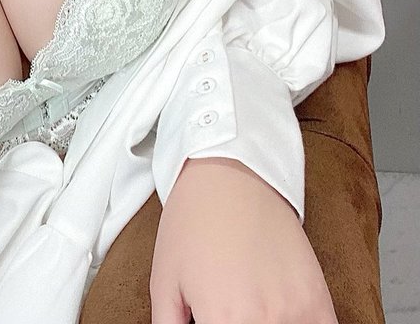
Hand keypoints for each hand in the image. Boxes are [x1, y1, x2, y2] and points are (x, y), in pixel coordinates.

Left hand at [149, 156, 337, 323]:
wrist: (229, 173)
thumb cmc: (192, 222)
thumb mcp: (164, 282)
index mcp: (222, 321)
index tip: (212, 323)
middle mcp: (263, 322)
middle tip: (230, 315)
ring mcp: (297, 313)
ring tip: (253, 312)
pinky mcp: (318, 301)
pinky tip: (284, 320)